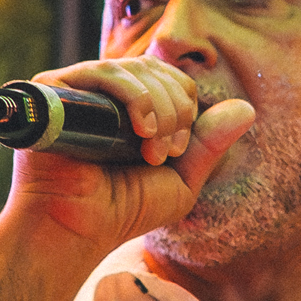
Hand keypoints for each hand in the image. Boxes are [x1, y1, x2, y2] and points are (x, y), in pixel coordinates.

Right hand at [4, 57, 253, 252]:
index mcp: (129, 107)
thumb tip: (247, 107)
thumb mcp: (180, 180)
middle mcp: (102, 92)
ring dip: (158, 107)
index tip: (176, 151)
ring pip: (135, 69)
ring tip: (153, 150)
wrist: (74, 231)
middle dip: (175, 109)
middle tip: (165, 153)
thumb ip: (209, 144)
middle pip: (156, 70)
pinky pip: (103, 72)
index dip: (184, 107)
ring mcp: (77, 88)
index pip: (170, 79)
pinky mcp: (53, 90)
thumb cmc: (122, 211)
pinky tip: (141, 131)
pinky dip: (134, 97)